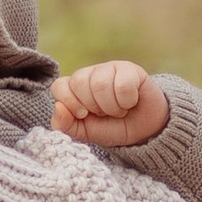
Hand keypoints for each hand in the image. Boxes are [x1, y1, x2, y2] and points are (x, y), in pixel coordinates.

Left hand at [50, 59, 168, 149]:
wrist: (143, 131)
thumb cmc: (111, 128)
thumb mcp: (84, 132)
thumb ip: (64, 125)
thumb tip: (58, 107)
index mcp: (73, 88)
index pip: (59, 86)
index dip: (70, 103)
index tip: (83, 115)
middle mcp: (89, 74)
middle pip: (79, 82)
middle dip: (93, 106)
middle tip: (105, 113)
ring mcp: (110, 68)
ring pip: (100, 84)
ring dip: (112, 106)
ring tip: (119, 109)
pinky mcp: (130, 69)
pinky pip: (122, 85)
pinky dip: (127, 101)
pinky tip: (131, 102)